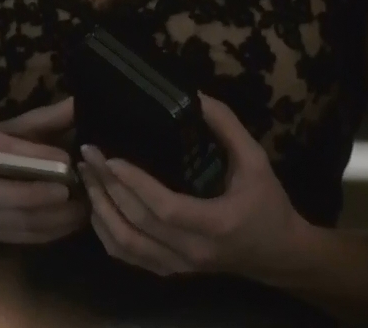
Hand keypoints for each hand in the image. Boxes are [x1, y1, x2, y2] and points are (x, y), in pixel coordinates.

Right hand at [0, 98, 88, 247]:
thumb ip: (48, 120)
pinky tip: (74, 221)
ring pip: (16, 220)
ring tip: (83, 207)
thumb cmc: (0, 152)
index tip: (68, 160)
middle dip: (36, 195)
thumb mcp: (17, 129)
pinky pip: (24, 237)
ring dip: (53, 217)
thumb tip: (80, 104)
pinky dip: (53, 231)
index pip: (4, 153)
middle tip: (70, 191)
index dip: (36, 158)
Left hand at [75, 93, 310, 278]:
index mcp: (216, 224)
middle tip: (88, 155)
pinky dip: (106, 233)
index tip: (111, 158)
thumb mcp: (256, 161)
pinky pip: (128, 256)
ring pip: (125, 244)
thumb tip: (195, 96)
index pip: (166, 209)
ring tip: (87, 178)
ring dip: (100, 211)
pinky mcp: (170, 271)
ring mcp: (178, 266)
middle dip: (108, 187)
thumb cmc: (269, 205)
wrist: (280, 255)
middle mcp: (192, 251)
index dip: (135, 184)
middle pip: (137, 223)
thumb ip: (227, 127)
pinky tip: (96, 208)